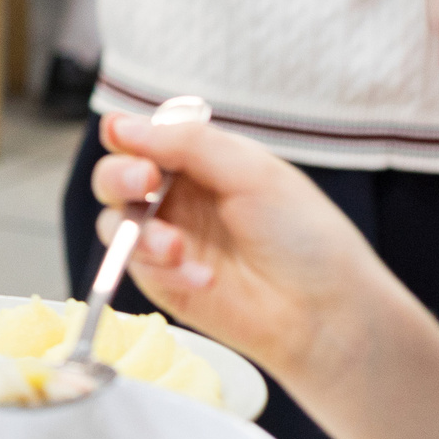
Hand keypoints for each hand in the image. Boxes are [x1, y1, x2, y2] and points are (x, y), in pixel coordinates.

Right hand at [87, 113, 387, 392]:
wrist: (325, 312)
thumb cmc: (303, 236)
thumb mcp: (252, 173)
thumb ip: (187, 144)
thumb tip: (118, 125)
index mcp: (200, 162)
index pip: (143, 138)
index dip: (127, 135)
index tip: (126, 139)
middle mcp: (177, 198)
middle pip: (115, 176)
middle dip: (119, 175)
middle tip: (144, 181)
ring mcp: (167, 240)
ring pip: (114, 222)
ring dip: (138, 230)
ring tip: (174, 247)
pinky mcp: (164, 283)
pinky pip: (137, 268)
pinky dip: (163, 270)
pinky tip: (203, 278)